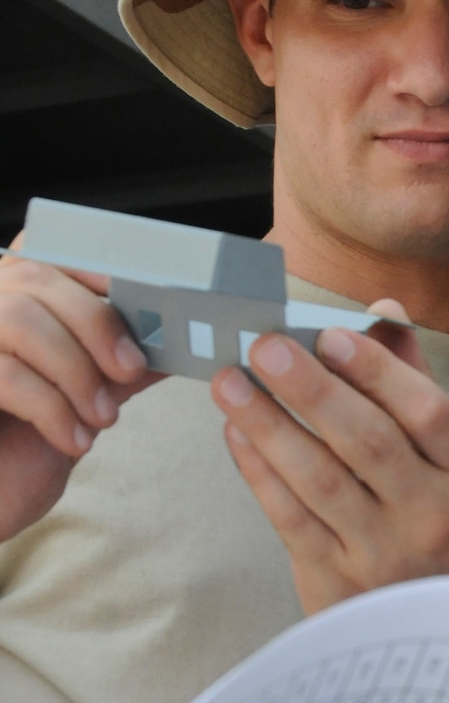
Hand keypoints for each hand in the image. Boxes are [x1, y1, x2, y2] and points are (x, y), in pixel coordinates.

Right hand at [0, 248, 156, 541]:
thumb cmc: (19, 451)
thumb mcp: (80, 400)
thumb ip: (115, 365)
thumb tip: (177, 340)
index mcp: (7, 297)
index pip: (51, 250)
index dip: (99, 267)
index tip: (149, 296)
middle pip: (37, 279)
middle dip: (97, 324)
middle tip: (130, 371)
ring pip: (20, 320)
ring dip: (77, 370)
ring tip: (103, 417)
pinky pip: (4, 374)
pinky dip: (51, 407)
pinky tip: (75, 440)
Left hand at [211, 300, 448, 613]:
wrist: (432, 625)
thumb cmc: (434, 517)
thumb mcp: (446, 456)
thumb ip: (412, 382)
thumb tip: (380, 312)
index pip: (427, 410)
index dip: (377, 370)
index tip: (329, 334)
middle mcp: (435, 514)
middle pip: (369, 441)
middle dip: (311, 389)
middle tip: (264, 346)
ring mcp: (385, 553)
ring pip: (320, 480)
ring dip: (269, 425)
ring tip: (229, 382)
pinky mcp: (337, 581)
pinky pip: (291, 517)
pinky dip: (259, 472)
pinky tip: (236, 432)